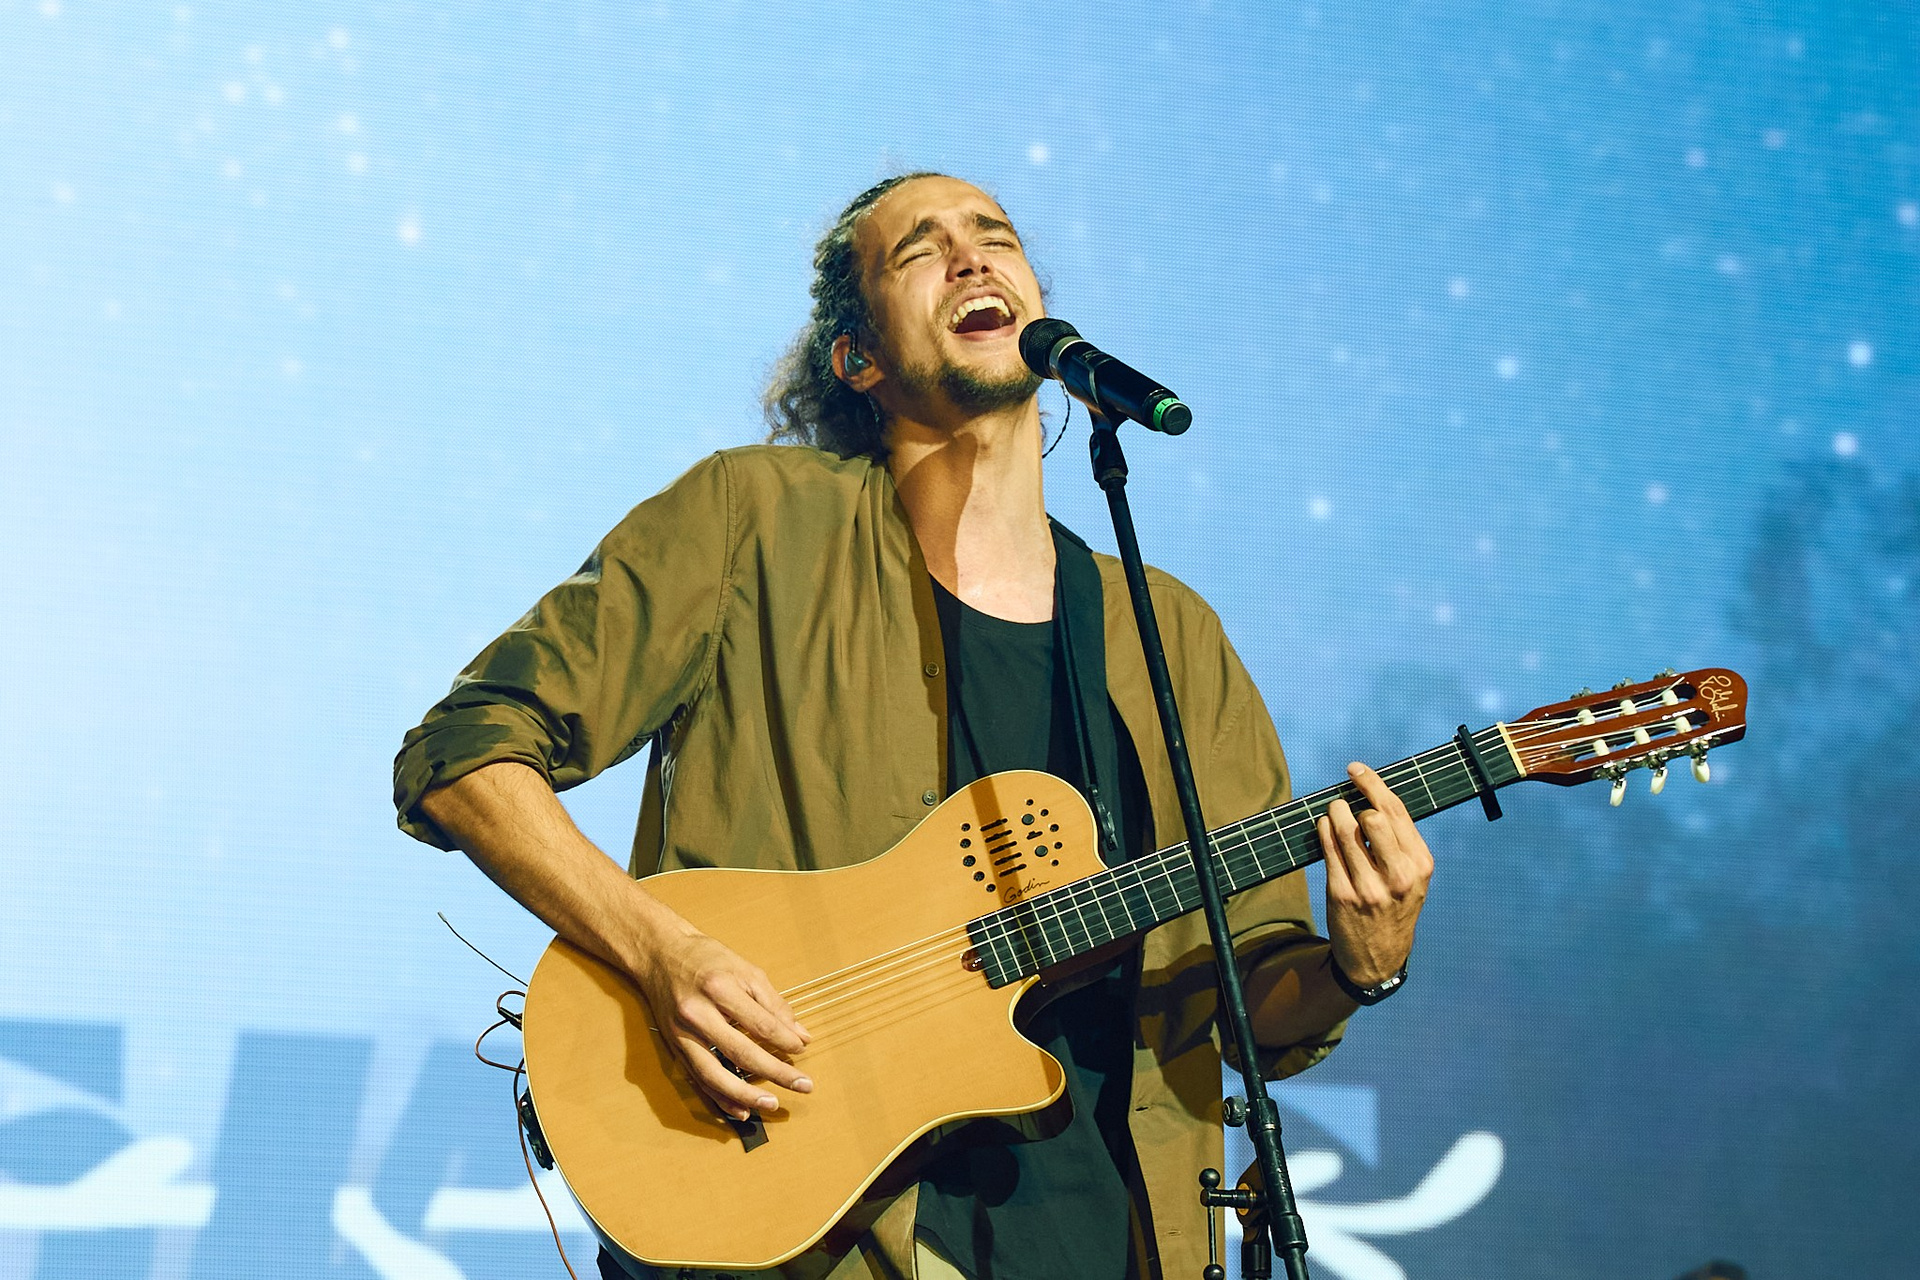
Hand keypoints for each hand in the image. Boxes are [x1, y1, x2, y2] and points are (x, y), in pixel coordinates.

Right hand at [628, 927, 813, 1121]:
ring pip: (714, 1074)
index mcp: (719, 988)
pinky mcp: (674, 1047)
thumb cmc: (706, 959)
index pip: (760, 1023)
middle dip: (775, 1073)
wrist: (659, 954)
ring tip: (772, 1104)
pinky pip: (698, 1079)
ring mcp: (682, 1034)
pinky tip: (740, 1110)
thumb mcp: (746, 971)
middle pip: (741, 1053)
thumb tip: (801, 1036)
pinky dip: (719, 1097)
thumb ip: (774, 1004)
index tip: (802, 1050)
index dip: (785, 1041)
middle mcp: (697, 1013)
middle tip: (804, 1086)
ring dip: (745, 1095)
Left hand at [1317, 761, 1434, 988]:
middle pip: (1373, 817)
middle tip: (1346, 804)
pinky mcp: (1343, 895)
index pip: (1396, 812)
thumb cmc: (1394, 907)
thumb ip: (1399, 842)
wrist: (1378, 958)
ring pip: (1345, 830)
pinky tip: (1324, 827)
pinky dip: (1323, 830)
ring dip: (1335, 813)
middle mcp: (1399, 876)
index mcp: (1420, 865)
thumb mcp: (1412, 878)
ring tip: (1333, 812)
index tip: (1355, 769)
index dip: (1372, 784)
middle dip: (1354, 802)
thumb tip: (1371, 795)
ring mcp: (1370, 887)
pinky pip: (1328, 848)